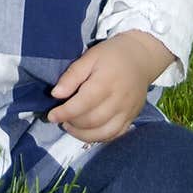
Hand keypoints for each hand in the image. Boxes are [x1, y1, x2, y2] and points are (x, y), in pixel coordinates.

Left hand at [46, 31, 169, 143]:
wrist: (141, 58)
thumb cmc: (111, 55)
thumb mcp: (89, 57)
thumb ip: (72, 76)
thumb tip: (56, 94)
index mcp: (106, 82)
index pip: (83, 104)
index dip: (64, 113)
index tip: (51, 116)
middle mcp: (119, 100)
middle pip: (92, 121)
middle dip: (72, 123)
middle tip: (61, 118)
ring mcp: (128, 111)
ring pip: (103, 133)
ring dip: (83, 134)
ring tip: (71, 126)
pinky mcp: (132, 118)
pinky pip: (115, 135)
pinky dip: (99, 137)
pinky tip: (87, 131)